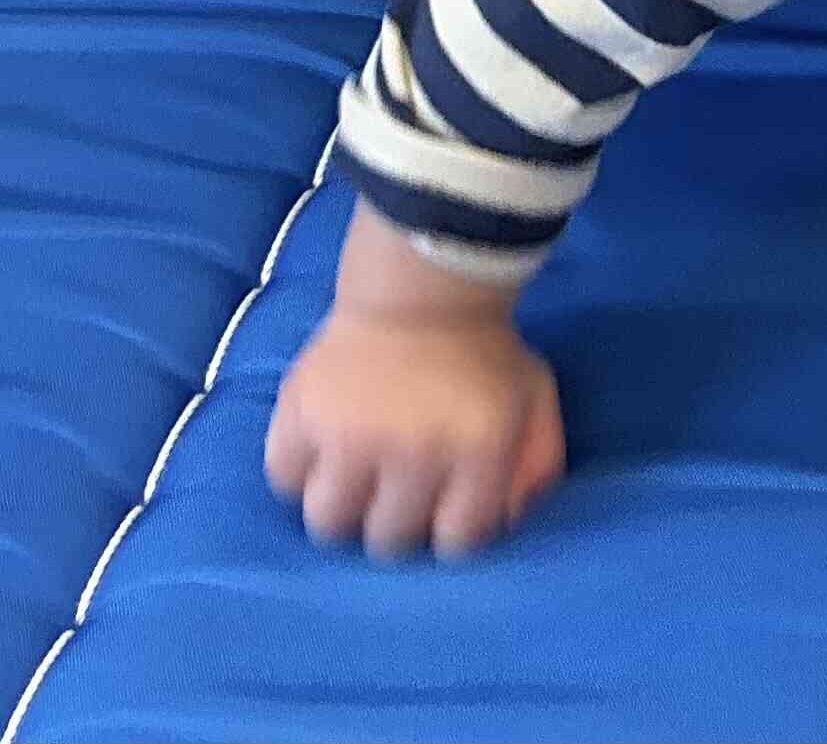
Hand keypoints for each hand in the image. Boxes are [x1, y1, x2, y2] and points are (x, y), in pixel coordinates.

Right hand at [264, 208, 563, 556]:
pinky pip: (286, 477)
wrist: (426, 288)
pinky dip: (301, 471)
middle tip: (399, 493)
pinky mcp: (301, 414)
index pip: (456, 541)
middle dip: (397, 522)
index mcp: (479, 450)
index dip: (451, 531)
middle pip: (389, 540)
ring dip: (345, 507)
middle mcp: (414, 451)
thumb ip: (538, 464)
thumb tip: (510, 522)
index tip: (445, 510)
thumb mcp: (534, 401)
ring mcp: (351, 436)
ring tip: (358, 479)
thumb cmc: (484, 353)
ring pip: (330, 522)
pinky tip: (325, 450)